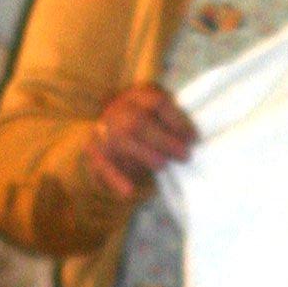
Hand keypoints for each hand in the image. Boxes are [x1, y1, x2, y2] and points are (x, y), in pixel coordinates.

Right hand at [78, 84, 196, 204]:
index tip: (194, 138)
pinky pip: (102, 164)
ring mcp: (102, 129)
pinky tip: (128, 191)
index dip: (178, 121)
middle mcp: (116, 108)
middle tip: (184, 155)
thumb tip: (190, 140)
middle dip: (164, 140)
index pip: (157, 102)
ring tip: (163, 165)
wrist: (104, 134)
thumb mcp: (155, 114)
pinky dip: (115, 179)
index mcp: (136, 95)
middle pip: (138, 122)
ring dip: (146, 155)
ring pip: (121, 140)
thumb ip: (169, 122)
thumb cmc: (142, 126)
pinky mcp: (93, 151)